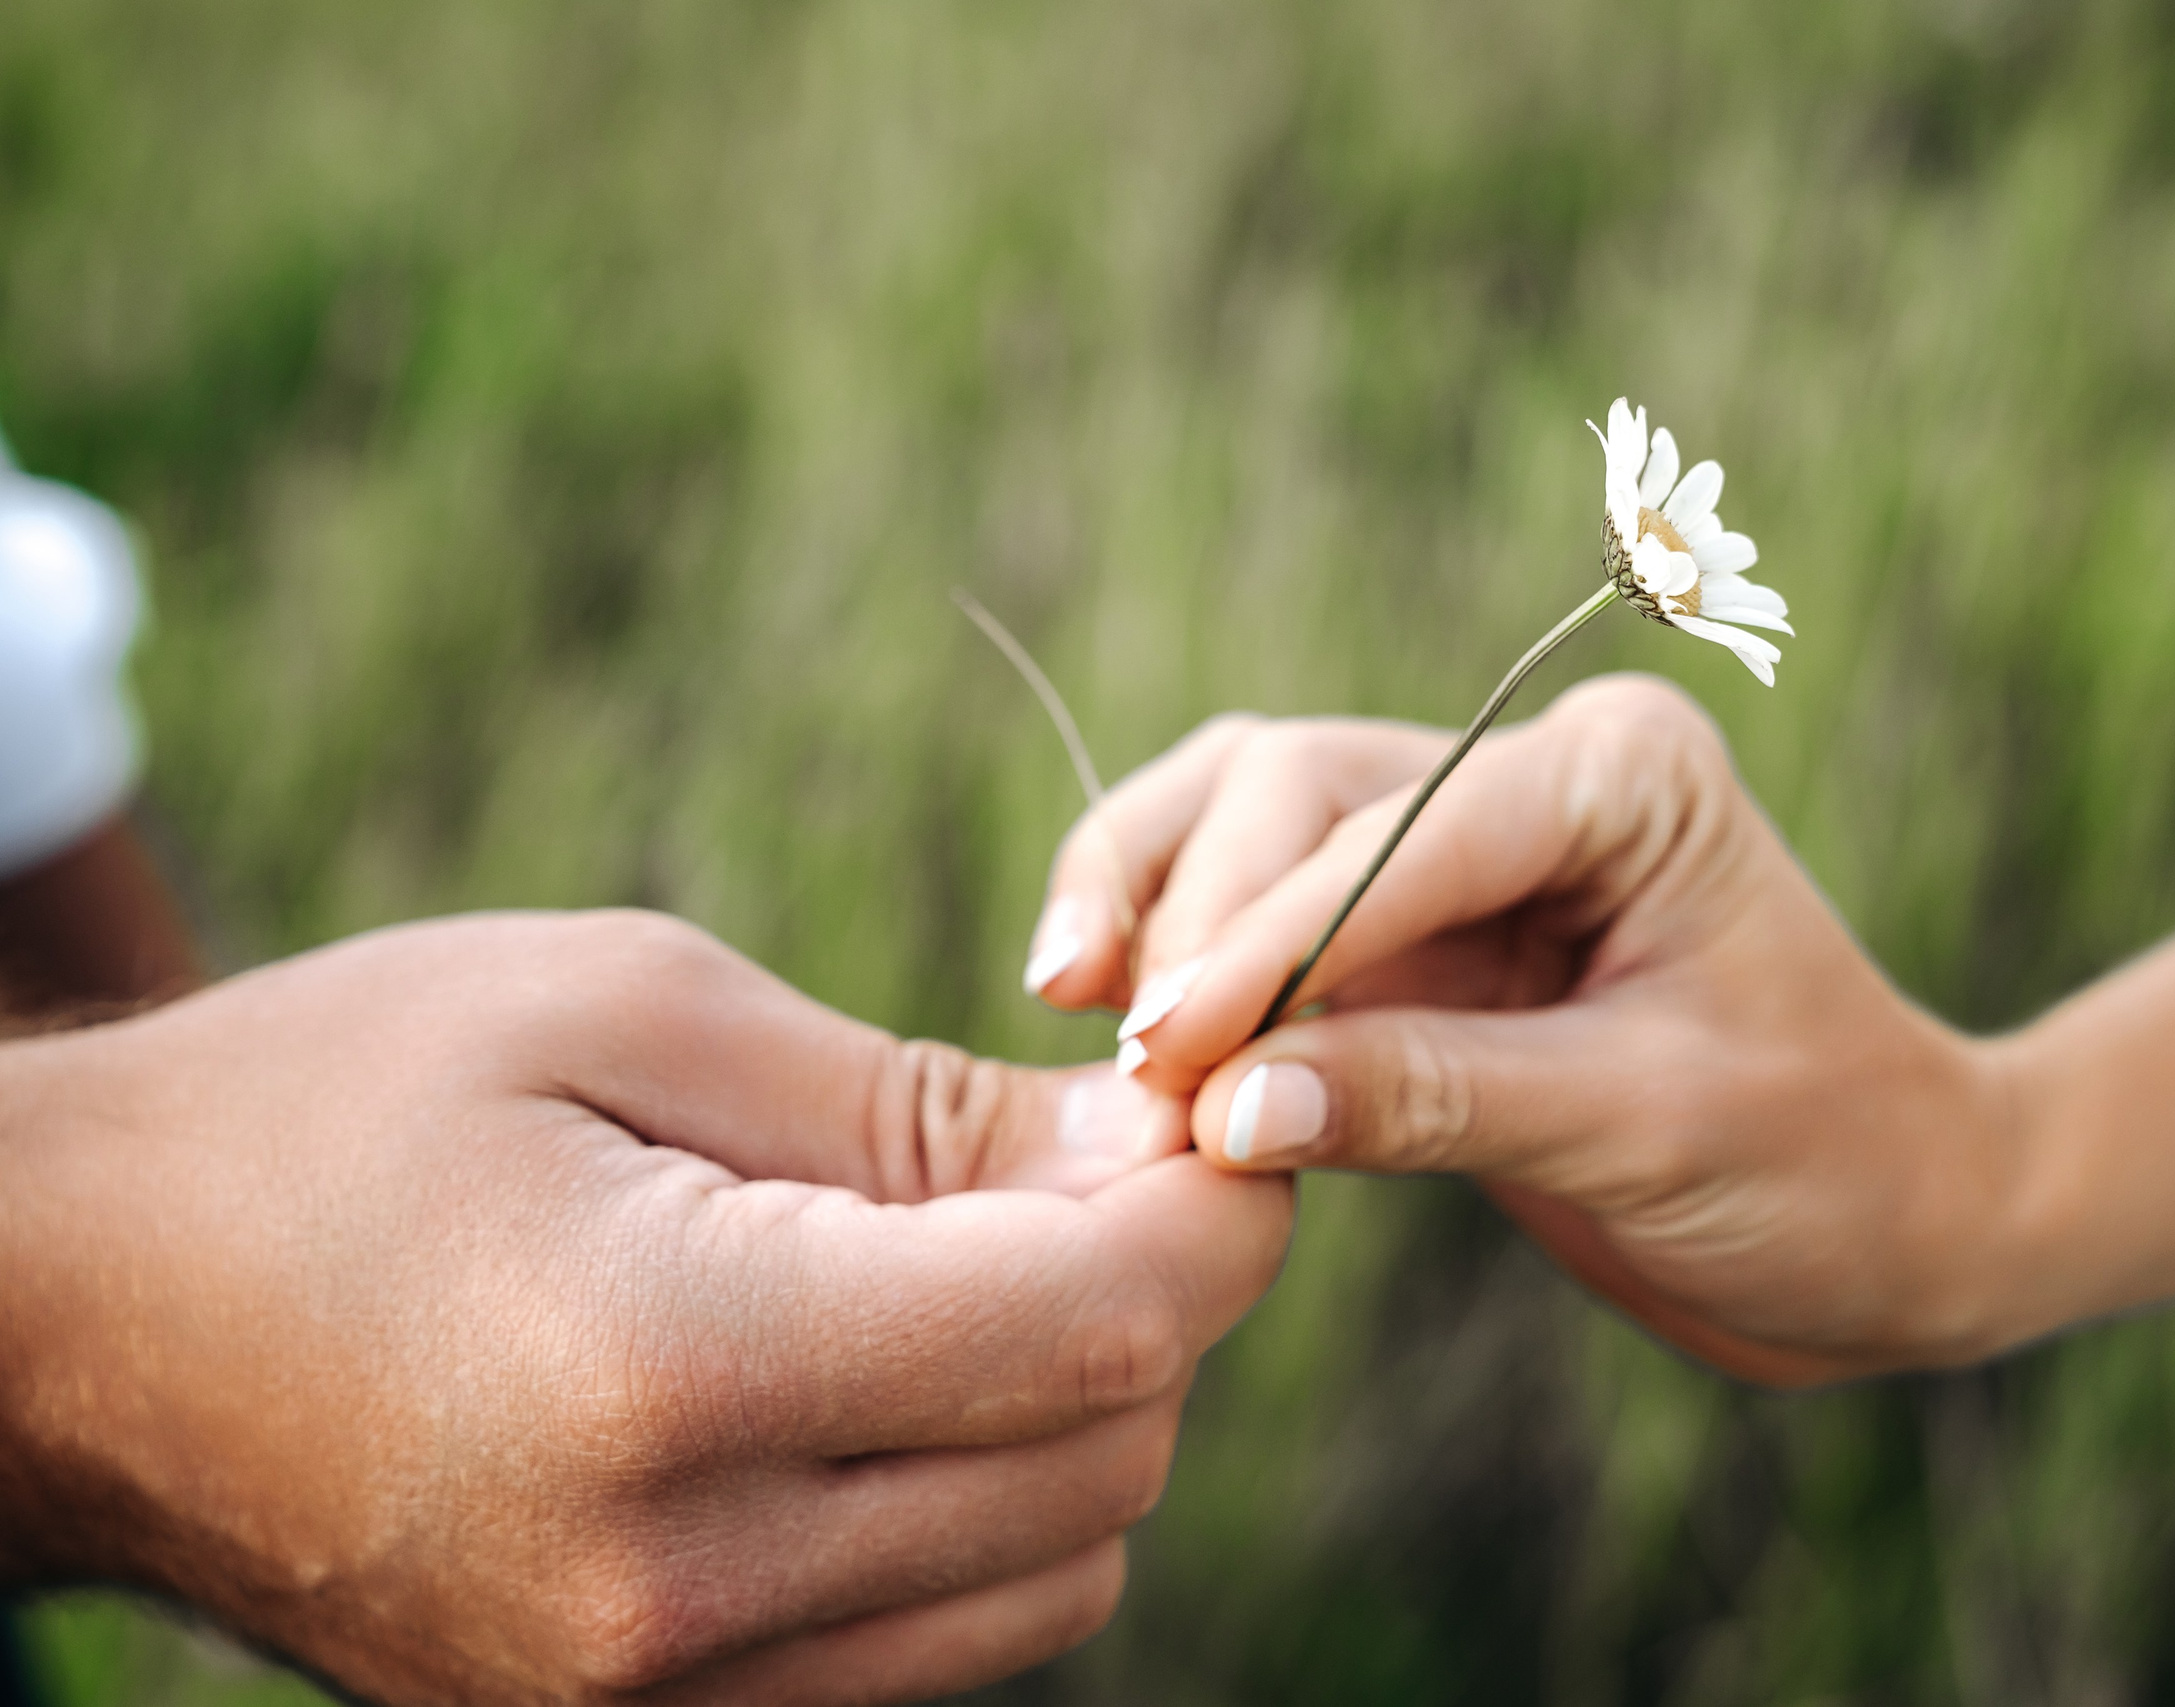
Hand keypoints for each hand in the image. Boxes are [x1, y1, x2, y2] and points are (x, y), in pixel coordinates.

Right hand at [0, 911, 1291, 1704]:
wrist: (84, 1318)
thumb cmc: (341, 1106)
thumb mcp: (628, 1012)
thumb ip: (917, 1104)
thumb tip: (1147, 1147)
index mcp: (669, 1370)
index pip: (1091, 1330)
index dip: (1214, 1211)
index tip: (1215, 1117)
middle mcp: (676, 1591)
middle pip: (1105, 1461)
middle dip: (1155, 1298)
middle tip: (1080, 1162)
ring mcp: (655, 1702)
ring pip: (1056, 1574)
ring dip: (1078, 1412)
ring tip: (970, 1264)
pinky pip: (935, 1645)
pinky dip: (979, 1512)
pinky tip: (890, 1380)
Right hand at [1027, 677, 2014, 1387]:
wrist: (1893, 1225)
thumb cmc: (1824, 1162)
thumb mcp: (1644, 1130)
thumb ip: (1437, 1101)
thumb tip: (1221, 1107)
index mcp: (1621, 774)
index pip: (1401, 828)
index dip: (1271, 935)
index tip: (1167, 1050)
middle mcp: (1532, 777)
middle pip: (1293, 784)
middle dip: (1199, 915)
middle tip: (1135, 1069)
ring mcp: (1463, 850)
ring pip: (1250, 821)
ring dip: (1155, 905)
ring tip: (1078, 1015)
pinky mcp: (1415, 941)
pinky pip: (1262, 923)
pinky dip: (1186, 966)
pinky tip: (1115, 1034)